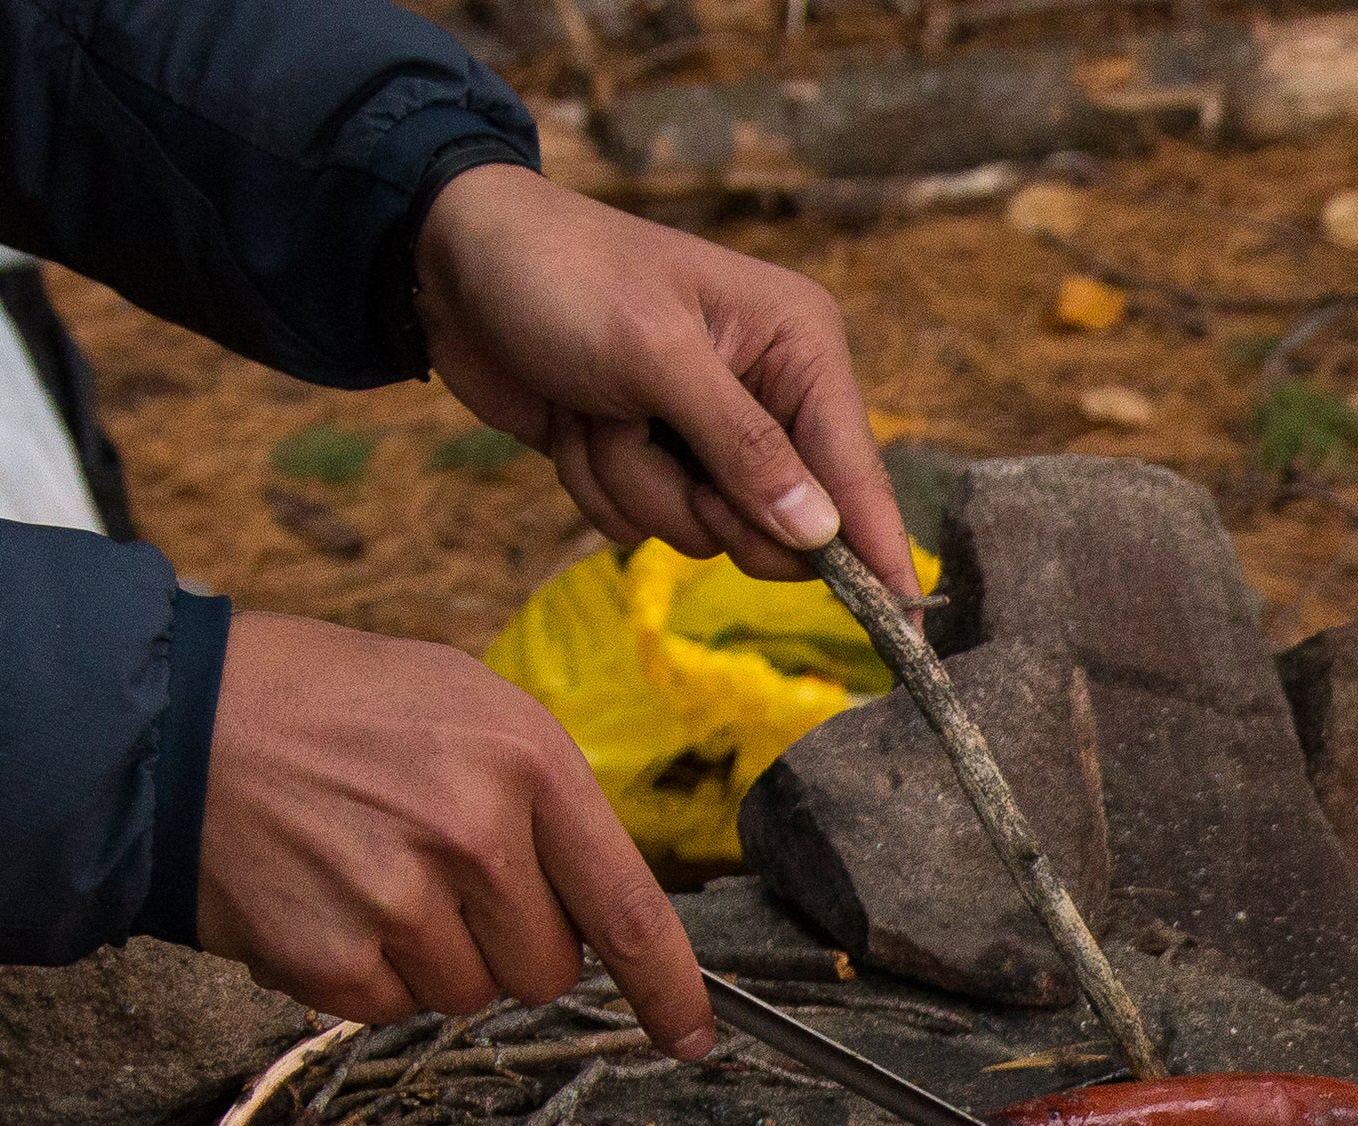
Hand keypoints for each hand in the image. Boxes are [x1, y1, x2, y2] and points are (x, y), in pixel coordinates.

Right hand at [195, 611, 716, 1059]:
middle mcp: (472, 834)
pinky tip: (325, 898)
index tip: (691, 1035)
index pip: (630, 909)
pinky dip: (363, 972)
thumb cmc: (325, 704)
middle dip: (509, 942)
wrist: (168, 718)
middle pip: (549, 970)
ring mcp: (399, 900)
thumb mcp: (463, 703)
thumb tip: (606, 910)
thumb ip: (545, 801)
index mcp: (523, 761)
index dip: (670, 989)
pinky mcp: (331, 955)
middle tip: (436, 873)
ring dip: (432, 957)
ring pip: (470, 996)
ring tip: (369, 871)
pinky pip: (390, 1008)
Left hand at [413, 164, 914, 591]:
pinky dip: (601, 485)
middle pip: (783, 524)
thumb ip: (744, 449)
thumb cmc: (562, 277)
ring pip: (704, 532)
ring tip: (598, 410)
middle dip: (708, 501)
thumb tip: (818, 536)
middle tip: (661, 445)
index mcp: (797, 346)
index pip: (855, 471)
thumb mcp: (657, 355)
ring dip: (637, 484)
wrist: (449, 260)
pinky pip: (646, 525)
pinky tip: (575, 421)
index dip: (878, 553)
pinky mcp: (651, 459)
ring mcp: (705, 433)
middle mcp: (768, 393)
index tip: (909, 632)